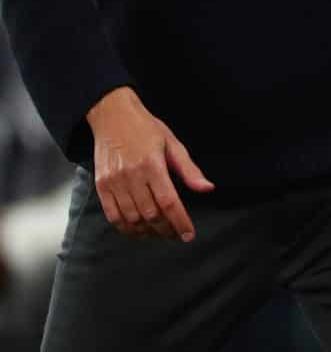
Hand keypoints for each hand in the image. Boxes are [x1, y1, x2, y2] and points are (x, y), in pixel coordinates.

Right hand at [86, 88, 213, 240]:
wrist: (112, 116)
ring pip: (132, 218)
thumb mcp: (173, 144)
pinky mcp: (101, 186)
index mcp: (152, 165)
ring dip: (147, 232)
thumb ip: (189, 170)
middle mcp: (131, 176)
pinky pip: (112, 215)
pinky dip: (126, 227)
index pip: (169, 202)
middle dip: (166, 229)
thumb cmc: (146, 129)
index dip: (180, 222)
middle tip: (177, 235)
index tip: (189, 235)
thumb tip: (208, 188)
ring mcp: (114, 182)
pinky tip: (138, 230)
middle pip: (151, 214)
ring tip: (160, 233)